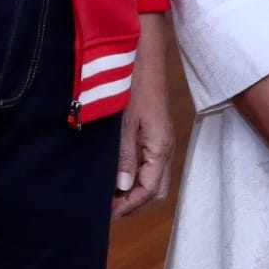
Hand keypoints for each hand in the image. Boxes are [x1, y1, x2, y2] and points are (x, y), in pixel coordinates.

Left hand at [113, 13, 175, 218]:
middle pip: (153, 190)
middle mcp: (164, 148)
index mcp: (160, 148)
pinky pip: (147, 163)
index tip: (106, 215)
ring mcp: (159, 141)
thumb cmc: (132, 83)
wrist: (141, 53)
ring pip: (151, 178)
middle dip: (131, 204)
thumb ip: (124, 155)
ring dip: (131, 190)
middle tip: (105, 209)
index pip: (148, 191)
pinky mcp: (152, 132)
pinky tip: (113, 173)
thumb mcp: (124, 122)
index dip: (128, 207)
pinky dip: (132, 174)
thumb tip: (123, 186)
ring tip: (106, 195)